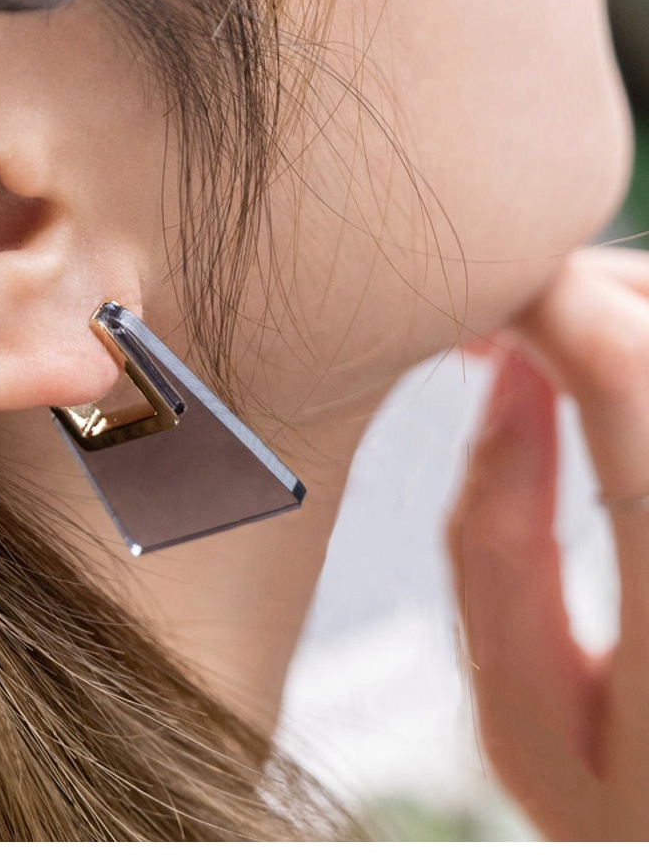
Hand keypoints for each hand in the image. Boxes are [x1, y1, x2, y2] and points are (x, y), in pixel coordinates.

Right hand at [448, 249, 648, 839]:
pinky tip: (607, 389)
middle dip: (579, 293)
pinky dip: (646, 358)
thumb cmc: (640, 833)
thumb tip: (503, 378)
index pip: (629, 372)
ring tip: (543, 358)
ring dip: (622, 317)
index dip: (542, 300)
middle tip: (491, 334)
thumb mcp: (530, 723)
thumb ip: (495, 542)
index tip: (470, 309)